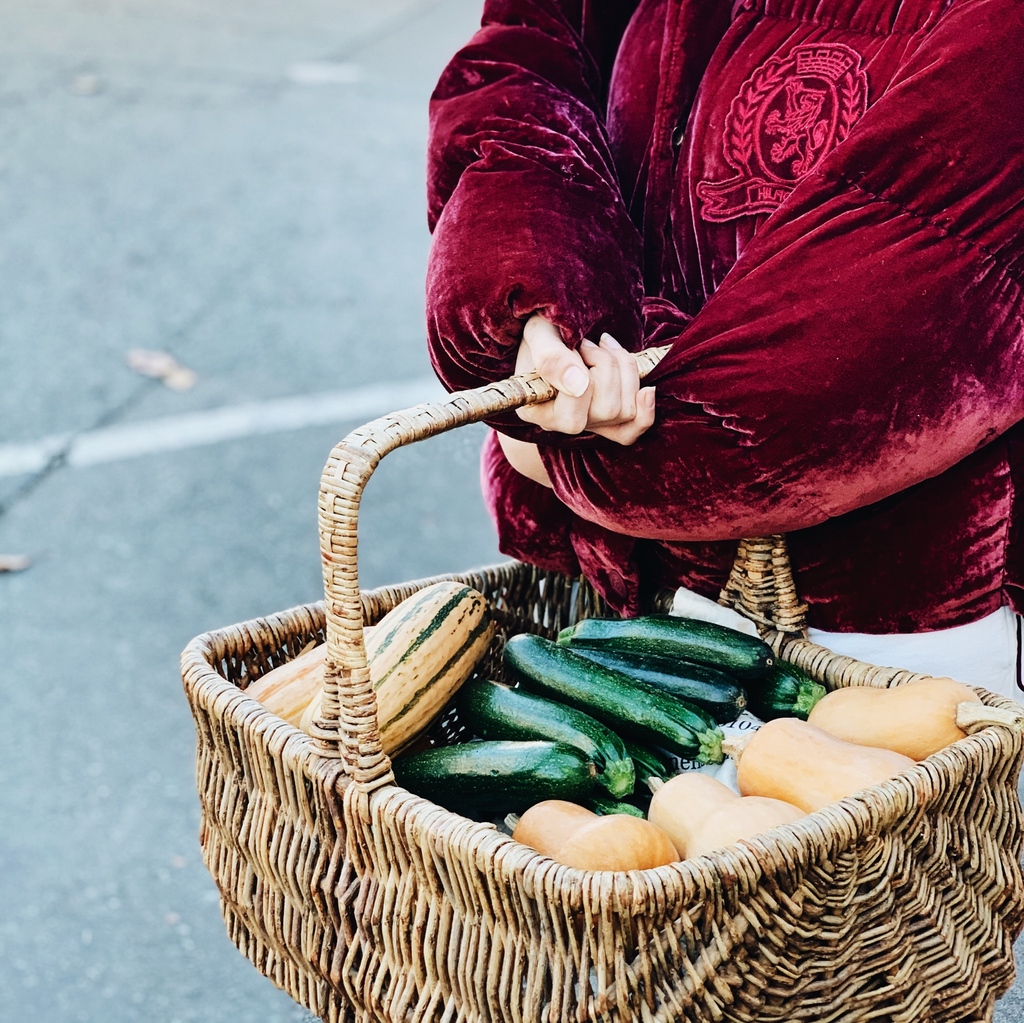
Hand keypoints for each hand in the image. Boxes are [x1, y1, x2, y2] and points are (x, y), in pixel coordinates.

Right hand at [515, 314, 655, 444]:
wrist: (553, 332)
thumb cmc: (543, 332)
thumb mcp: (539, 334)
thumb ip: (551, 358)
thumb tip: (579, 386)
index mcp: (538, 410)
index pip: (572, 412)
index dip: (582, 373)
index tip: (570, 347)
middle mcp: (562, 424)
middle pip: (607, 410)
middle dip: (606, 366)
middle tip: (588, 344)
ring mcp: (589, 424)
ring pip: (626, 411)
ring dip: (623, 370)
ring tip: (604, 349)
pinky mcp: (609, 421)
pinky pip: (634, 429)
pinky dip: (645, 410)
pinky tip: (645, 388)